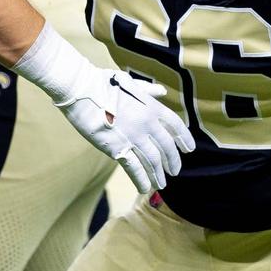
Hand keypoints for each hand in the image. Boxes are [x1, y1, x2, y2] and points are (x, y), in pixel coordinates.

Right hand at [56, 70, 195, 193]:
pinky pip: (134, 168)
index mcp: (151, 106)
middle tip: (175, 171)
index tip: (189, 149)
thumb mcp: (130, 82)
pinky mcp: (117, 148)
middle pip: (167, 147)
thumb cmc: (103, 83)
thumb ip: (148, 90)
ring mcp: (133, 136)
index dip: (184, 139)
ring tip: (162, 184)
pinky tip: (145, 188)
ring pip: (153, 161)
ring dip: (158, 174)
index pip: (176, 125)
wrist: (81, 89)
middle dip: (173, 161)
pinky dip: (141, 180)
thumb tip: (162, 91)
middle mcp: (147, 122)